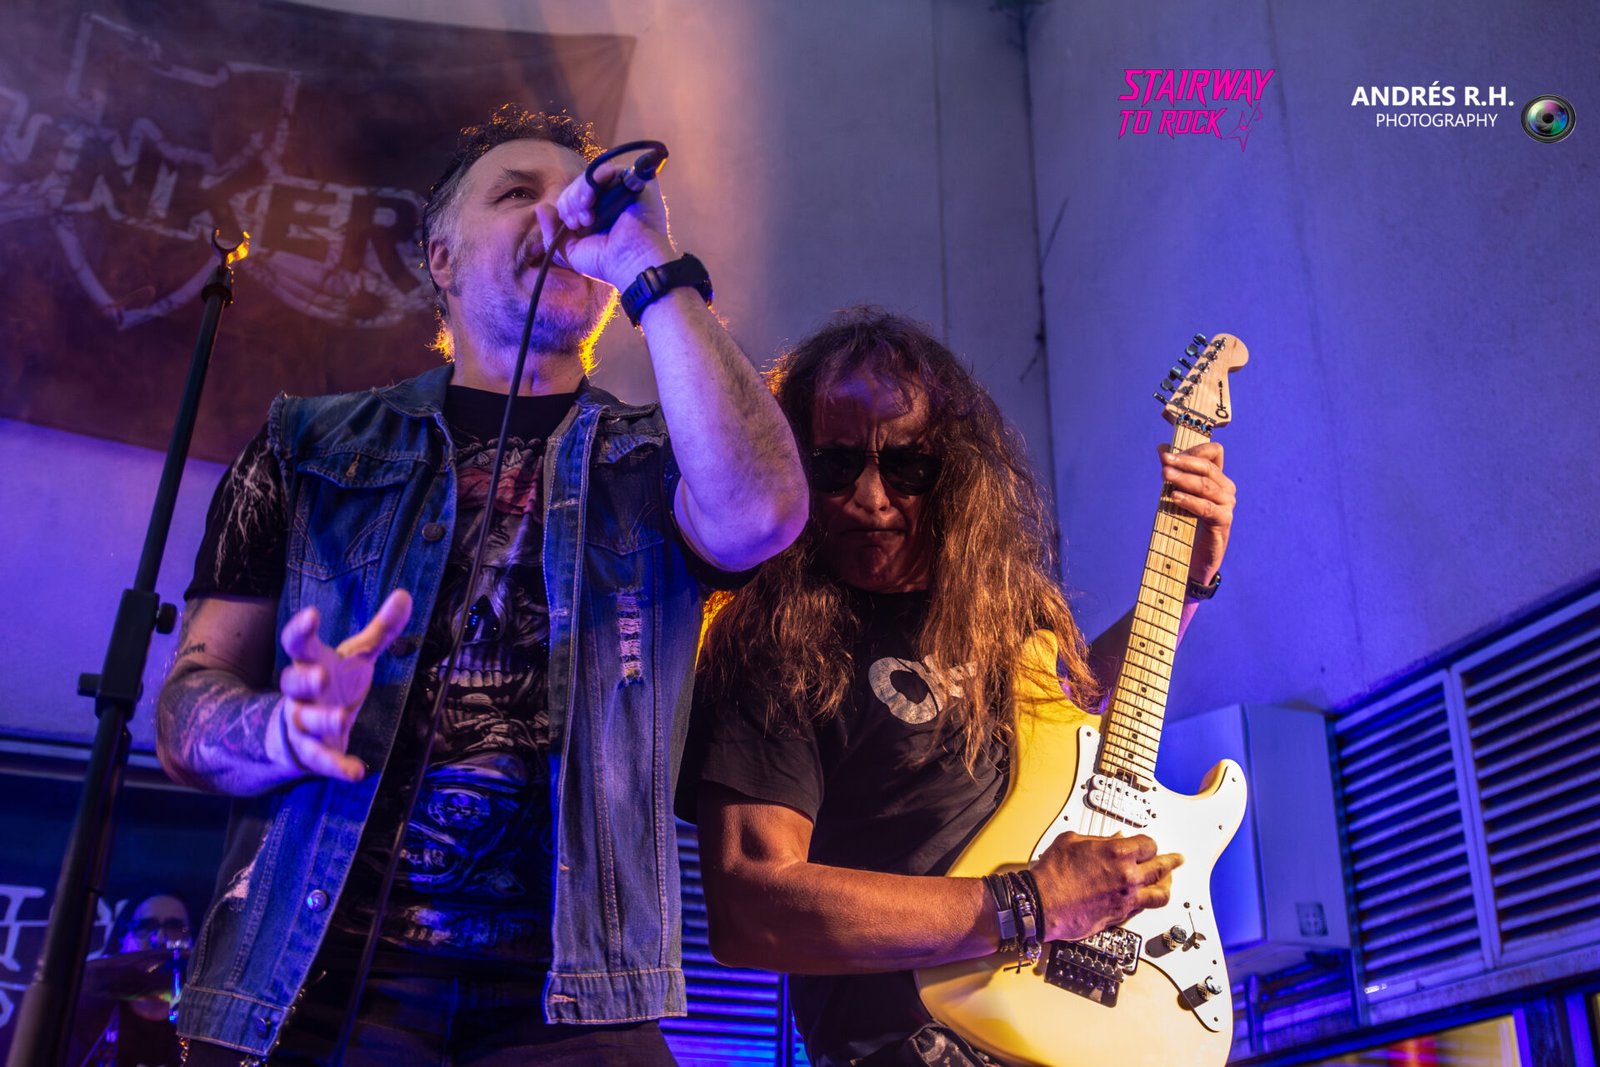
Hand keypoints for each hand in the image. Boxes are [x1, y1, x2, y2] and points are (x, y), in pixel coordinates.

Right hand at [270, 589, 412, 781]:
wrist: (301, 730)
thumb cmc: (332, 684)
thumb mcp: (357, 656)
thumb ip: (380, 630)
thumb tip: (405, 594)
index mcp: (310, 664)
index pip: (297, 644)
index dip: (300, 629)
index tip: (312, 614)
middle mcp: (301, 694)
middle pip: (292, 683)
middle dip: (304, 679)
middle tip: (321, 675)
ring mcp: (303, 724)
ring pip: (305, 721)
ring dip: (322, 721)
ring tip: (343, 718)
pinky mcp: (313, 753)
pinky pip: (322, 760)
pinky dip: (338, 766)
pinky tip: (357, 772)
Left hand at [539, 160, 676, 291]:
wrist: (631, 264)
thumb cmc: (605, 263)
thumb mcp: (570, 251)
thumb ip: (552, 232)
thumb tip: (541, 208)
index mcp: (597, 212)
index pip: (574, 195)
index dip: (566, 205)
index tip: (571, 225)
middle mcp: (611, 199)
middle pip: (581, 183)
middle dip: (571, 200)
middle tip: (578, 222)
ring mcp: (624, 189)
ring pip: (593, 175)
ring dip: (580, 192)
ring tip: (586, 215)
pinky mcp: (637, 183)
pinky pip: (612, 169)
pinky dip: (596, 180)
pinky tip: (592, 200)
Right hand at [1030, 831, 1182, 941]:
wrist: (1042, 903)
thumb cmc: (1052, 873)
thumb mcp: (1072, 841)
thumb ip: (1098, 840)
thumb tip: (1113, 840)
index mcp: (1117, 852)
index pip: (1149, 844)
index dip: (1148, 844)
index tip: (1147, 845)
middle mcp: (1128, 876)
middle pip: (1161, 867)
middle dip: (1171, 861)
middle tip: (1177, 860)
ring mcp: (1127, 898)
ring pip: (1161, 893)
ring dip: (1167, 886)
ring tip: (1169, 883)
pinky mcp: (1121, 916)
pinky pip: (1144, 908)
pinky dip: (1148, 901)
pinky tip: (1147, 898)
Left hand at [1159, 441, 1234, 586]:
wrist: (1195, 558)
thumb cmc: (1187, 523)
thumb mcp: (1178, 494)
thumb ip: (1173, 471)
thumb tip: (1161, 447)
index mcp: (1218, 478)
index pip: (1214, 452)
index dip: (1194, 450)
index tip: (1169, 454)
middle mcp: (1226, 488)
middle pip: (1208, 467)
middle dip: (1184, 462)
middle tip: (1164, 461)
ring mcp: (1227, 505)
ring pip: (1206, 486)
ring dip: (1184, 479)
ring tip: (1164, 476)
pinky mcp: (1223, 522)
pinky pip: (1207, 507)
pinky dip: (1190, 501)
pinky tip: (1174, 497)